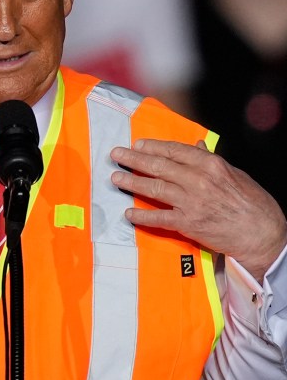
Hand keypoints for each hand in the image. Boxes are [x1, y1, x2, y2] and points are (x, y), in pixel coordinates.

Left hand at [110, 139, 286, 282]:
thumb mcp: (234, 174)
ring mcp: (191, 202)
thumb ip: (211, 160)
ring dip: (131, 182)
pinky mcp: (188, 224)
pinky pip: (159, 218)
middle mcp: (197, 180)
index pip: (174, 150)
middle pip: (158, 166)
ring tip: (116, 177)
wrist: (263, 235)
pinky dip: (141, 216)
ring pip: (154, 188)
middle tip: (116, 154)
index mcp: (210, 165)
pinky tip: (128, 213)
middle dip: (134, 159)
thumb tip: (196, 146)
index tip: (137, 144)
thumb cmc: (252, 203)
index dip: (152, 147)